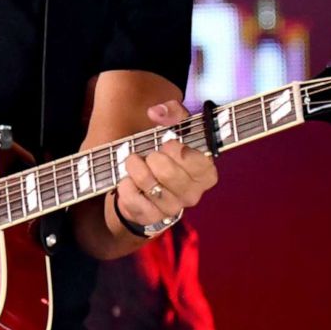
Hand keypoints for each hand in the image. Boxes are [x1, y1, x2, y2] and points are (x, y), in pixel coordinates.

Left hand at [116, 100, 217, 232]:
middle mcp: (193, 194)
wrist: (148, 186)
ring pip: (148, 184)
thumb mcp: (176, 129)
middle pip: (168, 172)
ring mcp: (172, 208)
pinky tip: (129, 181)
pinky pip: (132, 199)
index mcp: (206, 173)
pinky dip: (125, 186)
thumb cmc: (166, 156)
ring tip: (136, 164)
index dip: (176, 148)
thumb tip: (156, 112)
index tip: (168, 143)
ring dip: (135, 168)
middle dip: (152, 157)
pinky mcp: (151, 217)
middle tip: (150, 155)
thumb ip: (174, 113)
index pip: (196, 160)